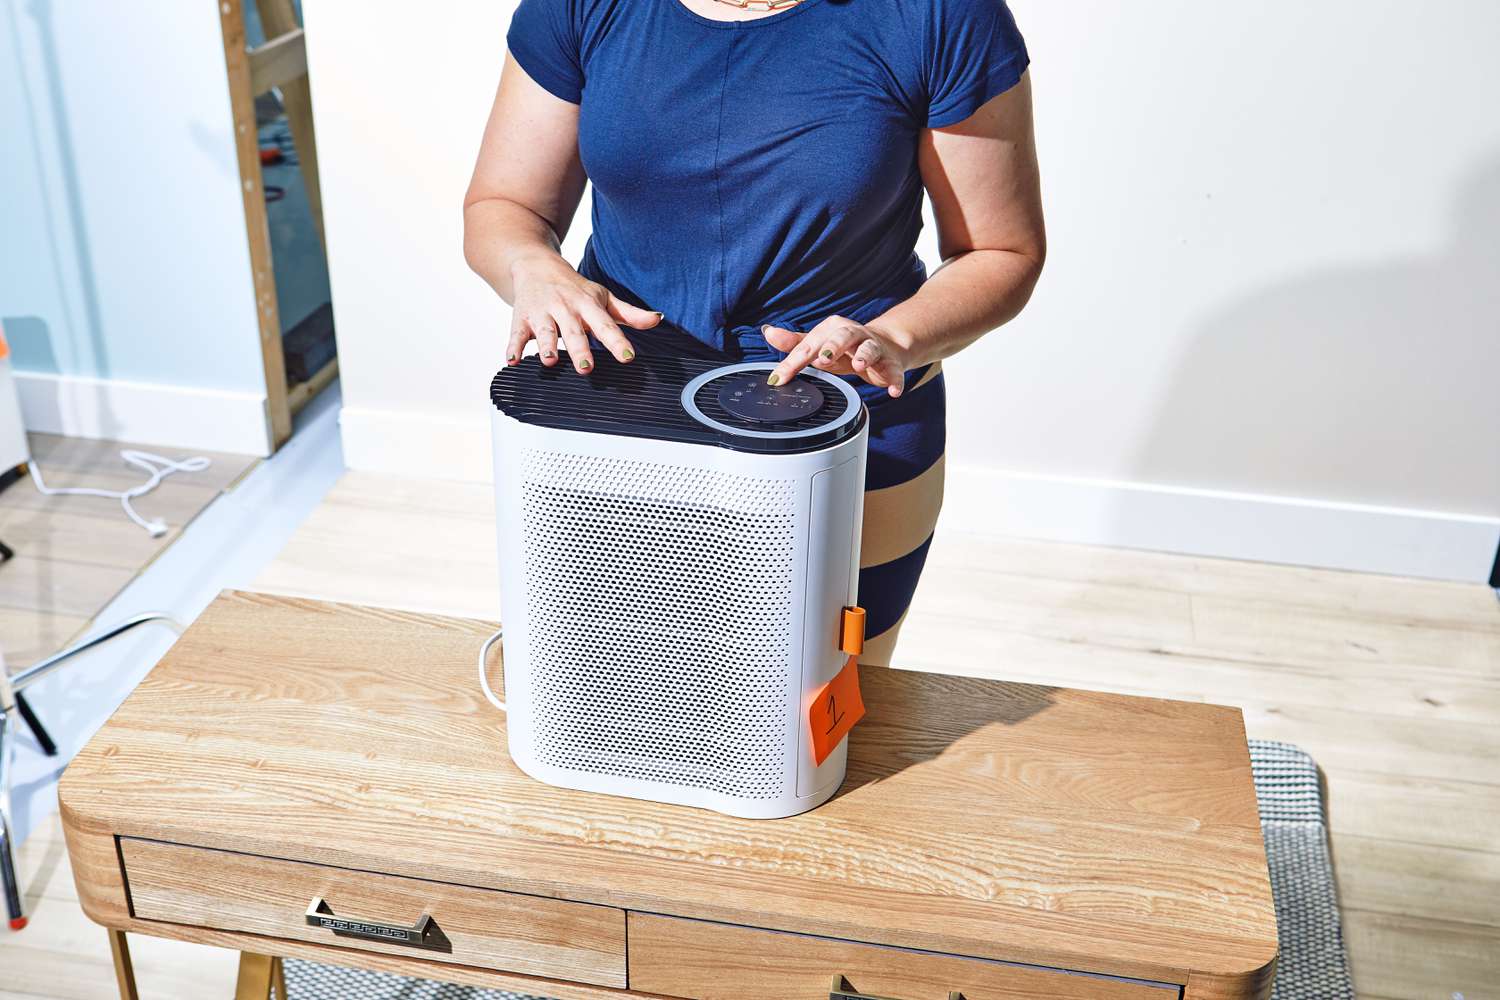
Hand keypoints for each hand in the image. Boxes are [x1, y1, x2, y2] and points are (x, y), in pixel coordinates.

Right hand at [507, 255, 662, 372]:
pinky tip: (512, 360)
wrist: (535, 264)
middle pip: (574, 331)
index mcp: (588, 305)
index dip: (617, 341)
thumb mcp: (602, 297)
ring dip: (547, 346)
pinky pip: (516, 335)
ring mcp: (542, 313)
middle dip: (579, 349)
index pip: (605, 325)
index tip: (627, 356)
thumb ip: (628, 313)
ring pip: (545, 332)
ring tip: (549, 361)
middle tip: (586, 368)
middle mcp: (565, 308)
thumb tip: (657, 319)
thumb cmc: (573, 288)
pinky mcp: (521, 319)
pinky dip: (513, 347)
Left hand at [761, 316, 911, 396]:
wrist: (885, 346)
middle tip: (823, 358)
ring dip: (864, 356)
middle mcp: (853, 334)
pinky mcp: (890, 363)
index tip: (779, 378)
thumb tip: (769, 332)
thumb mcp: (820, 345)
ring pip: (869, 348)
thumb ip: (795, 343)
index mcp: (832, 329)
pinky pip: (894, 370)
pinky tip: (894, 391)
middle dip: (833, 345)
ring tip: (859, 366)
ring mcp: (873, 348)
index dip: (793, 362)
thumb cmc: (846, 348)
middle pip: (843, 336)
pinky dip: (895, 380)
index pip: (809, 345)